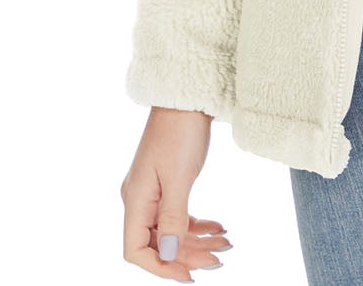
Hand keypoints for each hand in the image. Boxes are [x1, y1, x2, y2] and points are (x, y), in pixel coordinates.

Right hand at [120, 107, 232, 279]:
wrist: (188, 94)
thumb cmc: (180, 131)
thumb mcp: (179, 177)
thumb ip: (173, 218)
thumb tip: (168, 254)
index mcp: (136, 200)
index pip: (136, 250)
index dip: (160, 267)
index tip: (189, 275)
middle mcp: (141, 199)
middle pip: (159, 243)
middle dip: (187, 255)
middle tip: (218, 261)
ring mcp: (154, 191)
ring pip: (172, 230)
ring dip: (197, 241)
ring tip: (226, 245)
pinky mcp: (169, 182)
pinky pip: (180, 214)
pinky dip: (198, 224)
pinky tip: (219, 228)